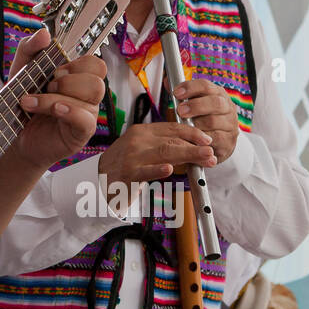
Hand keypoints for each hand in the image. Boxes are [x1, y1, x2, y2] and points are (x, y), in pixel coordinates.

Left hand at [9, 27, 106, 170]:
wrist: (10, 133)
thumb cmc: (23, 102)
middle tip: (46, 87)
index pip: (96, 64)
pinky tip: (54, 111)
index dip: (78, 64)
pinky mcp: (81, 133)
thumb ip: (30, 48)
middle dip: (68, 80)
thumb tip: (45, 34)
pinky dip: (69, 111)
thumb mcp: (21, 70)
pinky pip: (86, 119)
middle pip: (98, 79)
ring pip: (89, 97)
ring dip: (57, 96)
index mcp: (77, 78)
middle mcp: (86, 96)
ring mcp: (86, 115)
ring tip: (33, 103)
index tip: (55, 70)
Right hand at [100, 121, 215, 189]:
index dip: (192, 133)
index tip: (207, 140)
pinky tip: (169, 170)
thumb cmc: (123, 166)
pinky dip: (157, 170)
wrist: (96, 180)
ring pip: (164, 153)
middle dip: (195, 146)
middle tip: (211, 152)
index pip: (171, 128)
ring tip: (204, 158)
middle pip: (172, 140)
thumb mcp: (142, 149)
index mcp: (142, 132)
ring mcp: (131, 157)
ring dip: (187, 155)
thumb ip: (162, 145)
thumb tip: (192, 147)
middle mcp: (137, 141)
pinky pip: (144, 171)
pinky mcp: (126, 174)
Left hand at [173, 79, 238, 163]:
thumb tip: (167, 82)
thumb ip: (181, 96)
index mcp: (218, 94)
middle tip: (180, 111)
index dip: (191, 87)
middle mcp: (227, 107)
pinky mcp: (229, 140)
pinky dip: (202, 139)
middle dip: (196, 106)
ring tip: (184, 127)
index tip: (176, 93)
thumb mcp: (192, 106)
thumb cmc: (202, 122)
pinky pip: (215, 139)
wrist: (217, 143)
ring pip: (214, 121)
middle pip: (215, 102)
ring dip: (196, 124)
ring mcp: (230, 124)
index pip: (206, 86)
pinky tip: (192, 139)